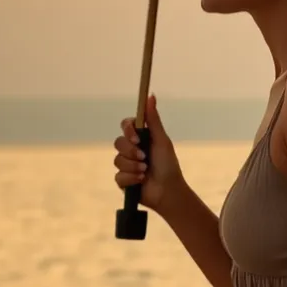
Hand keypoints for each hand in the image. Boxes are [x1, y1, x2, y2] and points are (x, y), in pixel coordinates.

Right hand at [113, 94, 183, 214]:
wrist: (168, 191)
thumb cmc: (168, 165)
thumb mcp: (161, 140)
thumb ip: (154, 119)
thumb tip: (151, 95)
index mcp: (141, 138)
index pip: (126, 126)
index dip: (128, 130)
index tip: (136, 137)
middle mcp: (131, 150)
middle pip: (118, 142)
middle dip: (131, 151)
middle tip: (144, 157)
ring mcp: (126, 165)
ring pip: (117, 160)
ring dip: (133, 166)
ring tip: (145, 171)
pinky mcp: (123, 180)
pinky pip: (118, 176)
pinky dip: (131, 178)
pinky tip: (141, 181)